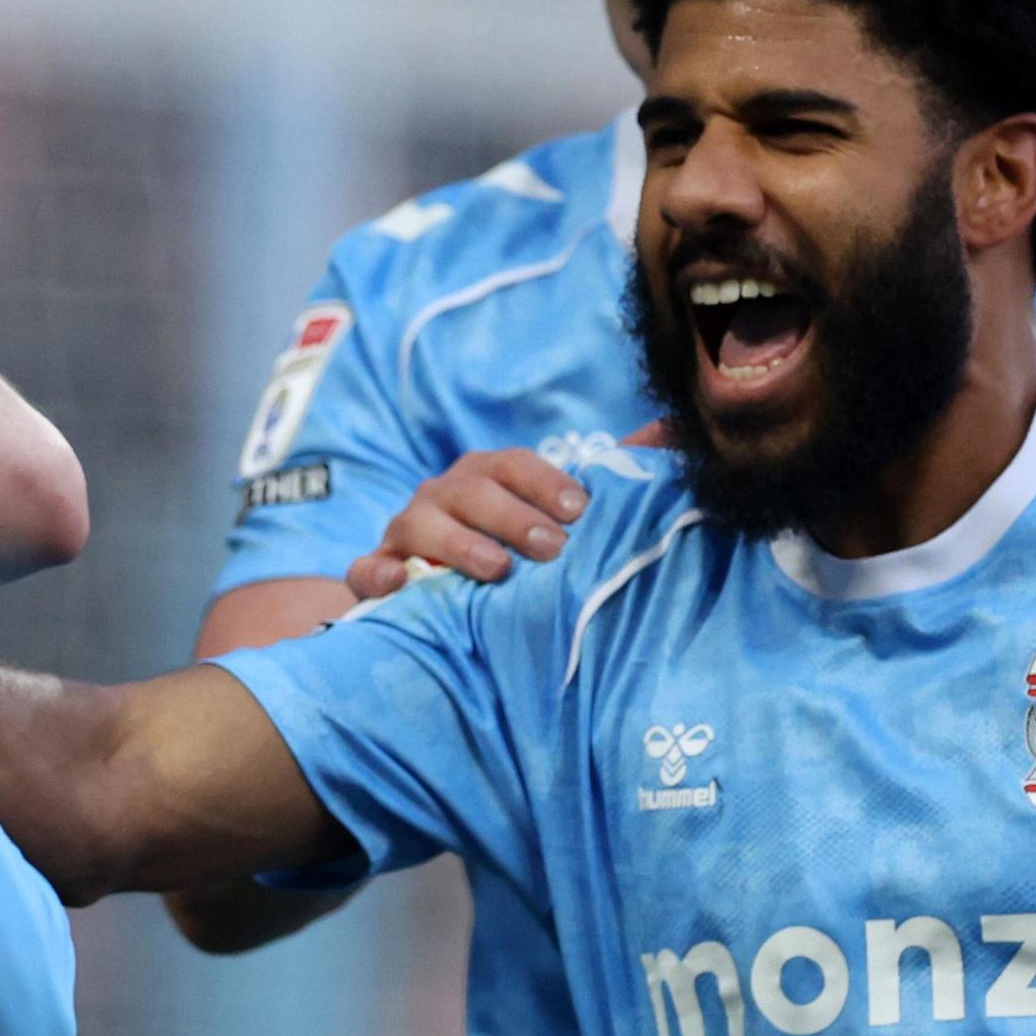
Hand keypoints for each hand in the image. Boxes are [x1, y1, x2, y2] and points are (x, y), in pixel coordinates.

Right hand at [345, 449, 588, 599]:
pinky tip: (399, 584)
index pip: (514, 464)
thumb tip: (669, 431)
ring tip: (496, 569)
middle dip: (513, 516)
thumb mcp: (554, 521)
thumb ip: (609, 480)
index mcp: (484, 477)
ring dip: (459, 543)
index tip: (582, 510)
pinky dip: (377, 574)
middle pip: (471, 490)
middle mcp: (442, 497)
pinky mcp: (376, 575)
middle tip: (553, 548)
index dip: (546, 482)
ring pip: (420, 524)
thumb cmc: (509, 555)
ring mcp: (404, 534)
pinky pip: (366, 570)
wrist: (439, 603)